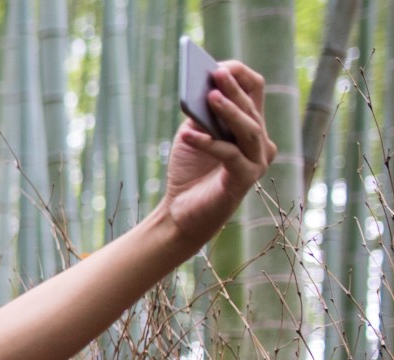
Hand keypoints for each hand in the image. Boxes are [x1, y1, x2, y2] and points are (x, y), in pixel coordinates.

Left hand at [157, 60, 274, 244]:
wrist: (182, 211)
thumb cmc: (190, 170)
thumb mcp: (193, 133)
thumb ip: (200, 113)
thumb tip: (203, 88)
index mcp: (251, 125)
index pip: (255, 91)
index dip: (239, 76)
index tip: (219, 65)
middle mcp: (261, 142)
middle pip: (251, 108)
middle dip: (232, 89)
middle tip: (216, 72)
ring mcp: (257, 161)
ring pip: (247, 129)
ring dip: (228, 111)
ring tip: (209, 96)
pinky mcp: (245, 179)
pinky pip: (228, 155)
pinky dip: (207, 142)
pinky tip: (187, 134)